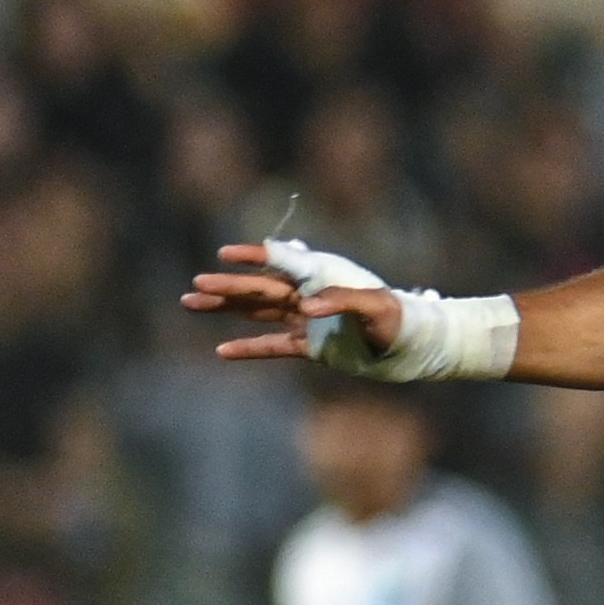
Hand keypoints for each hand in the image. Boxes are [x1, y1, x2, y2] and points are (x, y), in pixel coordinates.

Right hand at [183, 242, 403, 362]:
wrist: (412, 345)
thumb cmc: (398, 318)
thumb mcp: (375, 306)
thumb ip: (343, 301)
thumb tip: (306, 308)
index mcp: (322, 275)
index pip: (282, 259)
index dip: (255, 256)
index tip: (226, 254)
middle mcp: (309, 293)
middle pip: (260, 288)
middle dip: (228, 286)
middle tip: (196, 284)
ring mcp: (306, 320)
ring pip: (257, 312)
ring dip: (226, 309)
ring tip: (191, 302)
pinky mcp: (310, 345)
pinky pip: (272, 345)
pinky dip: (249, 347)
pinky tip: (222, 350)